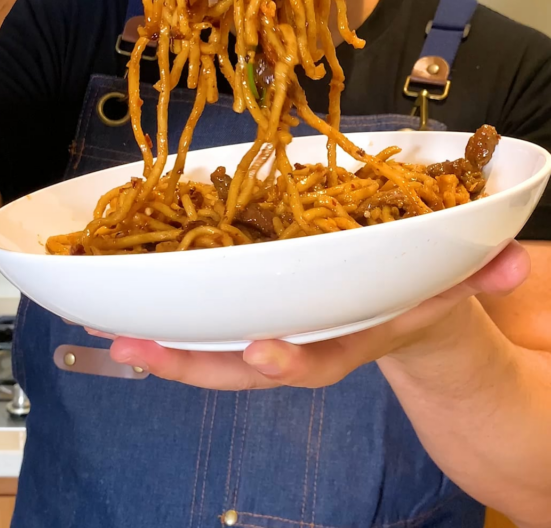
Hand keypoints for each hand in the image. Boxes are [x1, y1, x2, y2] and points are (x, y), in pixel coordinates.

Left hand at [108, 242, 529, 388]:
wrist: (404, 318)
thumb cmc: (423, 296)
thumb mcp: (456, 286)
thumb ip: (482, 274)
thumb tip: (514, 259)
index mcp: (356, 333)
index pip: (326, 357)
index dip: (293, 358)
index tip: (261, 350)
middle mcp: (311, 337)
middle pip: (248, 366)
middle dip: (195, 363)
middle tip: (140, 349)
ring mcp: (283, 327)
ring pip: (220, 348)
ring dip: (167, 344)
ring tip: (115, 333)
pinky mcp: (262, 308)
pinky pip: (214, 318)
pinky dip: (173, 315)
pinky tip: (128, 305)